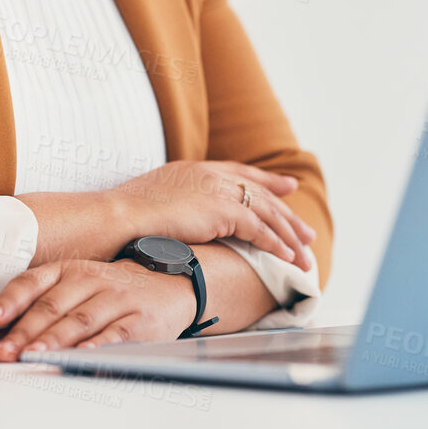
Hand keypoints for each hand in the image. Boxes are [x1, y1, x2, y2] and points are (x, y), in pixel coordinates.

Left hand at [0, 259, 194, 360]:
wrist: (169, 285)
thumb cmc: (111, 289)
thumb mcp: (76, 285)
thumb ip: (40, 304)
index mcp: (69, 269)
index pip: (33, 282)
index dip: (11, 301)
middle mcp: (91, 280)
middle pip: (52, 306)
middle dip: (25, 331)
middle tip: (5, 351)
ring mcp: (116, 298)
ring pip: (80, 320)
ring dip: (54, 340)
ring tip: (34, 355)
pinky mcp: (139, 320)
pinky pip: (114, 335)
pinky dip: (96, 347)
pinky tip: (80, 357)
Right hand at [106, 160, 316, 269]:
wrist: (120, 216)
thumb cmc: (128, 215)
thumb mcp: (156, 200)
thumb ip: (178, 202)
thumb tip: (183, 217)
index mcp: (196, 169)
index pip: (241, 172)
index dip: (267, 181)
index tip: (286, 186)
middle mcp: (212, 175)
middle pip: (261, 194)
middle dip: (287, 214)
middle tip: (307, 232)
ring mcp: (218, 190)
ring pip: (267, 213)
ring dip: (289, 237)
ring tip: (306, 255)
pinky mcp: (223, 211)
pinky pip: (260, 230)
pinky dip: (277, 246)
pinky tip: (289, 259)